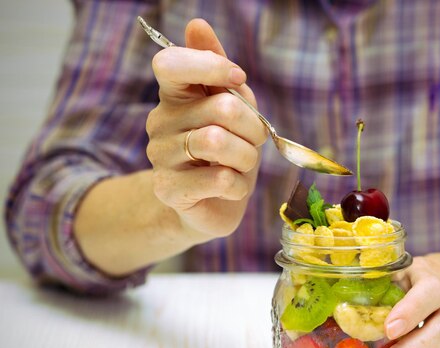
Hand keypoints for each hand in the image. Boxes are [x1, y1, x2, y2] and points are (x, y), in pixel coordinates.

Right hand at [146, 19, 266, 240]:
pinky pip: (218, 179)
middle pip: (222, 108)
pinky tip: (231, 187)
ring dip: (247, 157)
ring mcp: (160, 156)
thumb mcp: (234, 106)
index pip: (171, 64)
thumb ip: (220, 70)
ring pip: (218, 142)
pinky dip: (237, 186)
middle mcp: (160, 121)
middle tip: (253, 142)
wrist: (214, 204)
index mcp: (174, 95)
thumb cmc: (229, 151)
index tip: (238, 78)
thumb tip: (197, 24)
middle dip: (254, 128)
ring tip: (241, 165)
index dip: (210, 66)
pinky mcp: (168, 190)